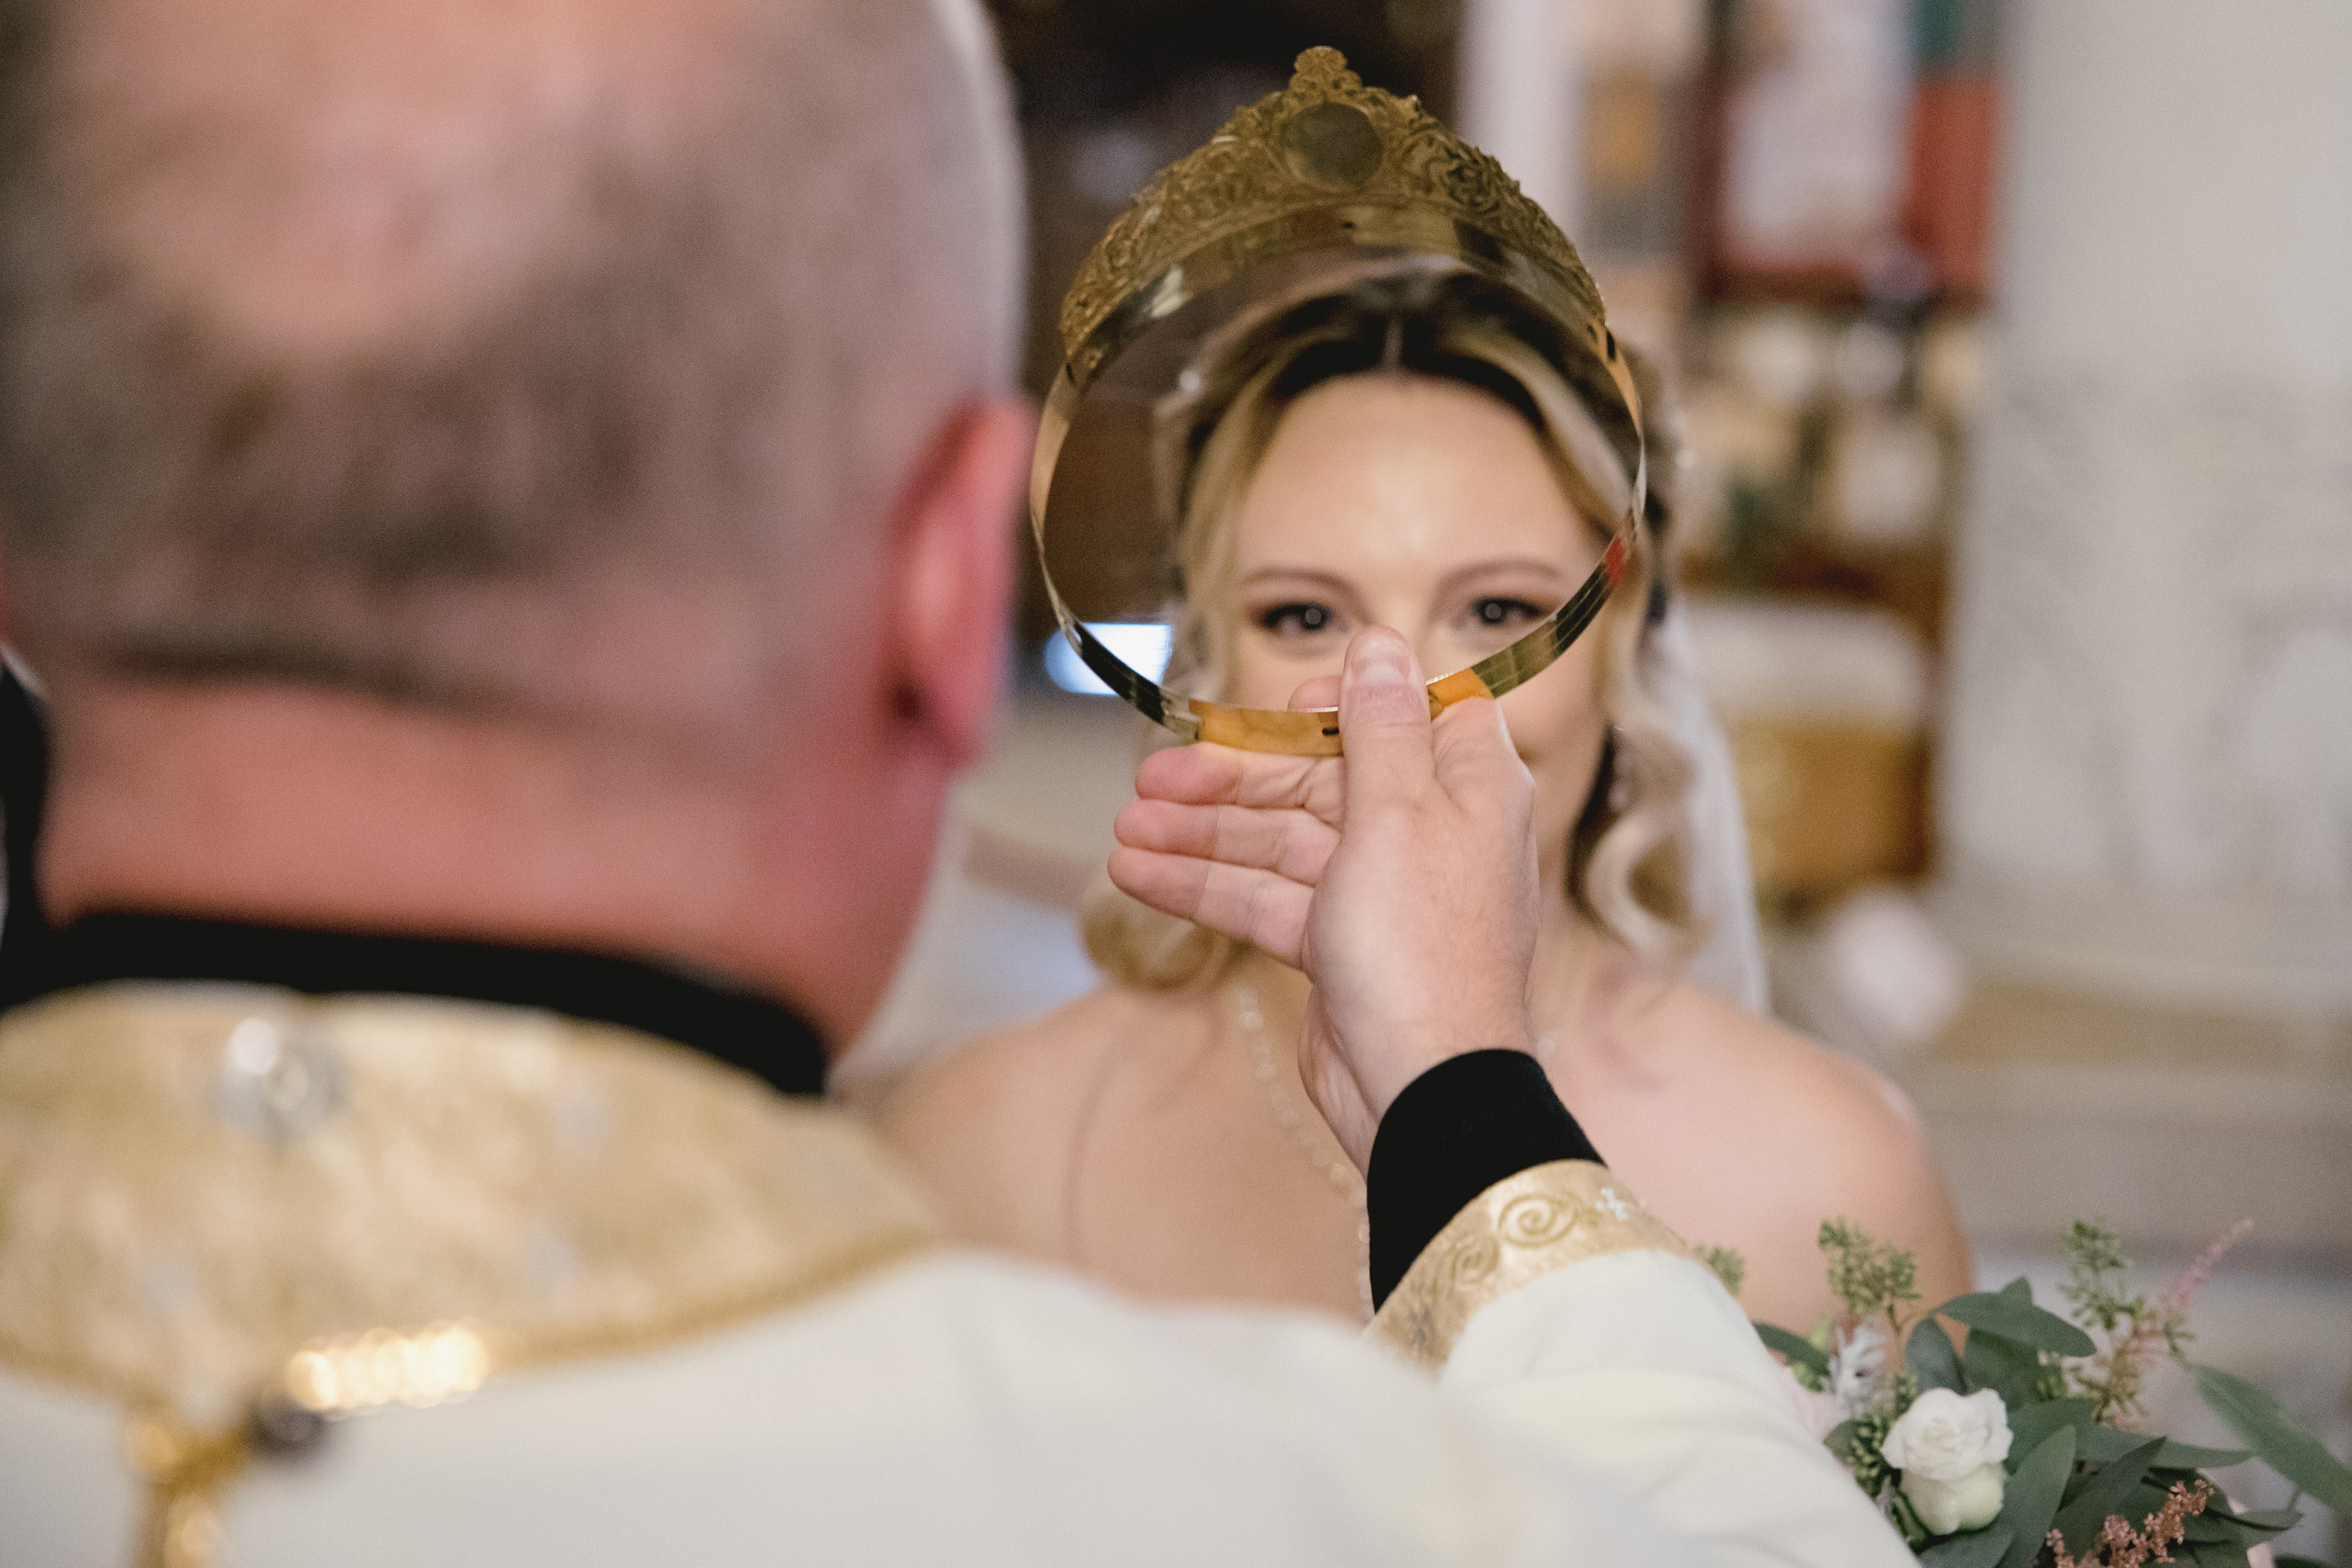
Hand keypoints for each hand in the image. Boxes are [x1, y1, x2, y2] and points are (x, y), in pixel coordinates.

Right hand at [1108, 628, 1540, 1167]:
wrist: (1424, 1090)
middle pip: (1323, 777)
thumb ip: (1379, 724)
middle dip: (1235, 777)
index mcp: (1468, 785)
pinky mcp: (1340, 946)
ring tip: (1125, 831)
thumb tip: (1380, 642)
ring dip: (1203, 835)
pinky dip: (1208, 888)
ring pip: (1282, 841)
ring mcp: (1381, 892)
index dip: (1349, 701)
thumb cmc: (1424, 947)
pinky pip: (1266, 899)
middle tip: (1152, 778)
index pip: (1414, 713)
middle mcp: (1429, 831)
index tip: (1288, 701)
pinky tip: (1138, 877)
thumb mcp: (1397, 812)